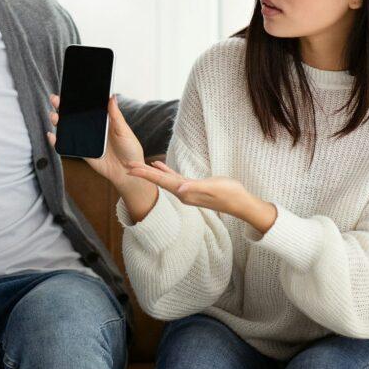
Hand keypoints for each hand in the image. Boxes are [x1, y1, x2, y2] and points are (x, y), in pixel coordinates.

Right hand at [47, 94, 145, 187]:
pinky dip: (56, 141)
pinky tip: (51, 135)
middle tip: (55, 99)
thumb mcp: (124, 130)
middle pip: (74, 116)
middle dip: (62, 107)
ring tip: (54, 116)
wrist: (128, 172)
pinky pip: (67, 146)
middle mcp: (92, 128)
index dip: (76, 99)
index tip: (68, 91)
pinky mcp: (82, 152)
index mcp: (102, 120)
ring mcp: (86, 140)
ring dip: (58, 121)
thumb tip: (112, 97)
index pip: (87, 107)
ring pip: (68, 128)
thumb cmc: (130, 149)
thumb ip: (116, 115)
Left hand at [128, 161, 277, 233]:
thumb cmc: (230, 194)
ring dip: (150, 172)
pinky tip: (158, 166)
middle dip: (142, 173)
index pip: (161, 181)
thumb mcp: (213, 187)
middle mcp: (182, 192)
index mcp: (184, 192)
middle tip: (126, 165)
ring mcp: (186, 190)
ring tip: (137, 165)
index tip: (130, 169)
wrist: (241, 203)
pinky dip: (164, 171)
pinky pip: (173, 177)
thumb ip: (195, 188)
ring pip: (163, 179)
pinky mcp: (192, 187)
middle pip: (158, 180)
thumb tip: (179, 188)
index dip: (145, 174)